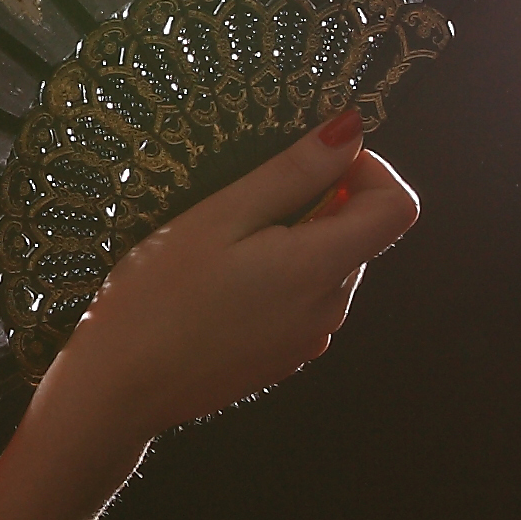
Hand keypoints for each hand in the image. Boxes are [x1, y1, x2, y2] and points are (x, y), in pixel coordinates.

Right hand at [41, 114, 418, 449]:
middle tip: (247, 202)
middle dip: (322, 203)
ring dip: (297, 240)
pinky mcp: (284, 357)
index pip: (399, 208)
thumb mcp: (220, 216)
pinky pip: (305, 299)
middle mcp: (330, 309)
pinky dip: (280, 276)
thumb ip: (292, 173)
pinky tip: (222, 285)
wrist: (120, 388)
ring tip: (225, 246)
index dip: (369, 171)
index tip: (312, 164)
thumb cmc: (158, 296)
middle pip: (362, 234)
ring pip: (331, 266)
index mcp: (320, 269)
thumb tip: (351, 130)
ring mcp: (309, 339)